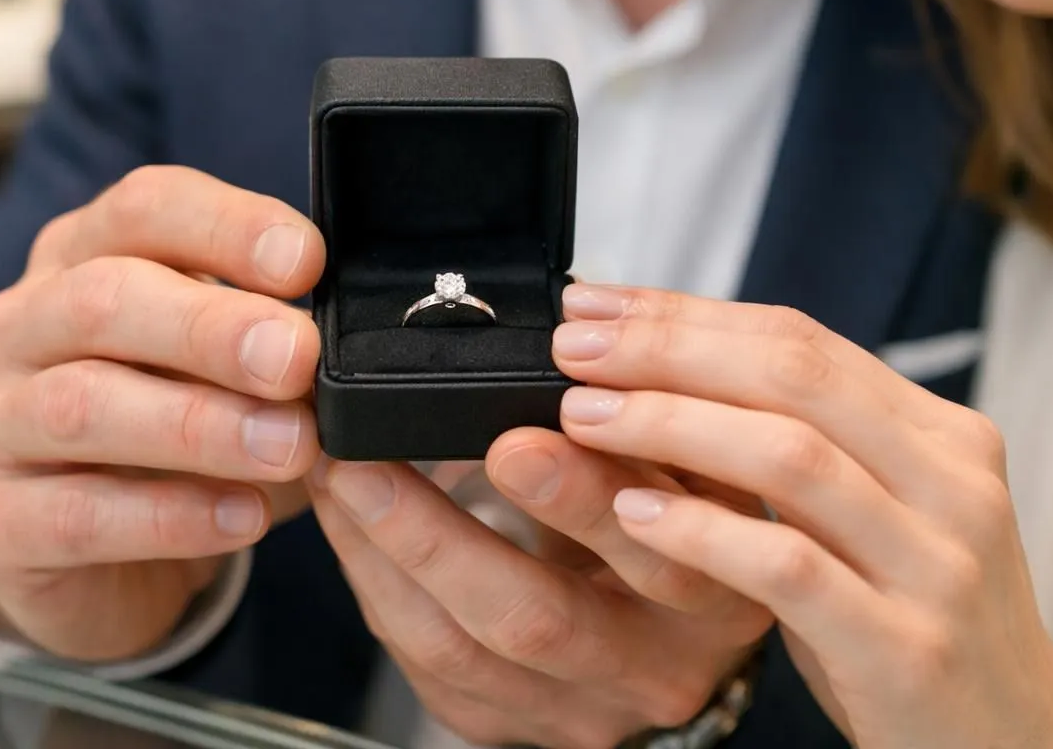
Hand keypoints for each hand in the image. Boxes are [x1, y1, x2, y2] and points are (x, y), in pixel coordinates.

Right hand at [0, 166, 324, 661]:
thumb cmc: (176, 424)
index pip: (143, 209)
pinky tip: (243, 518)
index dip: (227, 226)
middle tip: (297, 361)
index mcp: (83, 257)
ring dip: (198, 424)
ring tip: (289, 447)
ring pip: (82, 405)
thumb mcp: (225, 363)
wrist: (97, 556)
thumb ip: (273, 332)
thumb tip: (351, 329)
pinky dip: (170, 517)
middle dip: (212, 328)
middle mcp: (23, 324)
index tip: (309, 261)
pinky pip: (77, 514)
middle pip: (104, 299)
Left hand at [306, 436, 772, 748]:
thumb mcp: (694, 468)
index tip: (512, 437)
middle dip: (438, 536)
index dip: (581, 498)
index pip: (658, 556)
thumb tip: (567, 342)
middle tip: (365, 461)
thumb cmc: (677, 518)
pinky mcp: (505, 724)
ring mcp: (573, 711)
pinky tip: (347, 522)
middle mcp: (652, 670)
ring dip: (381, 556)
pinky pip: (422, 664)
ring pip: (458, 651)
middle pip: (538, 621)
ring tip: (334, 474)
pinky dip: (374, 586)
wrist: (672, 632)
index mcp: (718, 596)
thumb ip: (643, 422)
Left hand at [552, 285, 1052, 748]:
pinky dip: (703, 533)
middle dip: (668, 349)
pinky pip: (789, 568)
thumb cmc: (918, 620)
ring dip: (671, 425)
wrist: (1017, 748)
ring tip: (585, 417)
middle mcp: (951, 485)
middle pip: (793, 376)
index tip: (597, 302)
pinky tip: (635, 517)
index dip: (687, 313)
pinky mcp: (906, 647)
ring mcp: (937, 565)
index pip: (801, 338)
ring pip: (791, 457)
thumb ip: (805, 443)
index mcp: (942, 434)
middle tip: (575, 345)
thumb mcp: (878, 515)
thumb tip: (664, 367)